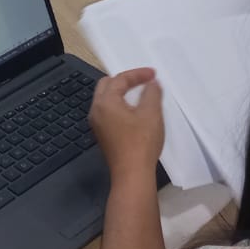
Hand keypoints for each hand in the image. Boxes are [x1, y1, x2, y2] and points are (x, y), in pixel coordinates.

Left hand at [89, 68, 164, 182]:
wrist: (132, 174)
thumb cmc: (141, 142)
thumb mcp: (151, 113)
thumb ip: (151, 93)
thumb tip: (151, 84)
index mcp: (105, 102)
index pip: (120, 79)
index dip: (138, 74)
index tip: (153, 74)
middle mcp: (96, 111)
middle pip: (107, 85)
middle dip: (125, 80)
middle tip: (143, 81)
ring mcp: (97, 124)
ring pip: (106, 99)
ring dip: (121, 93)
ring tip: (140, 93)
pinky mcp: (102, 135)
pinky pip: (108, 112)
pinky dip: (119, 105)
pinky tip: (133, 111)